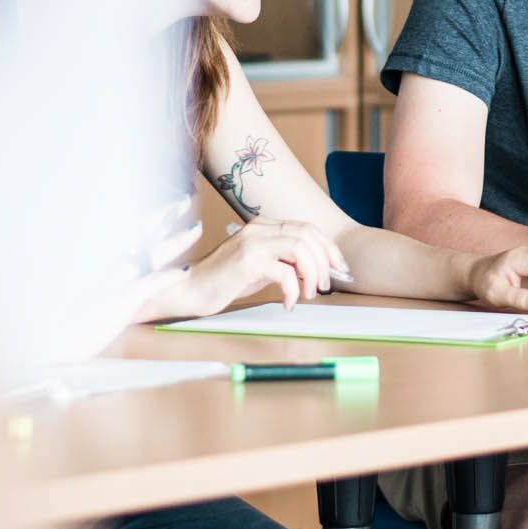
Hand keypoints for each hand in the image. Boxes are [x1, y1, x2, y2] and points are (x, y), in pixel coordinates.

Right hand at [187, 218, 351, 313]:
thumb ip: (284, 261)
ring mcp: (252, 242)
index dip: (327, 247)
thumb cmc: (224, 281)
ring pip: (301, 248)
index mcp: (263, 225)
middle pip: (308, 235)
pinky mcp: (247, 261)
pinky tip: (288, 303)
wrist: (190, 290)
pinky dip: (293, 290)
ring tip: (308, 294)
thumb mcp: (260, 267)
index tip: (337, 268)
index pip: (306, 228)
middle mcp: (259, 228)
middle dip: (324, 261)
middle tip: (324, 285)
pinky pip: (285, 271)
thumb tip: (315, 269)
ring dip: (311, 274)